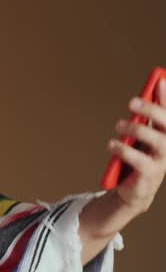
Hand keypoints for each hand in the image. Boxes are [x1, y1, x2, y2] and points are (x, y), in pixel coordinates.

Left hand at [110, 79, 165, 214]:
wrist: (134, 190)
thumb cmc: (138, 159)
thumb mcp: (140, 139)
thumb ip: (143, 121)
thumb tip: (139, 99)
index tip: (160, 81)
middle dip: (151, 110)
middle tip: (131, 102)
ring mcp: (162, 161)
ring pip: (157, 141)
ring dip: (136, 129)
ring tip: (118, 125)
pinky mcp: (150, 174)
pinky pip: (139, 160)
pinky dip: (123, 150)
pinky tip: (111, 145)